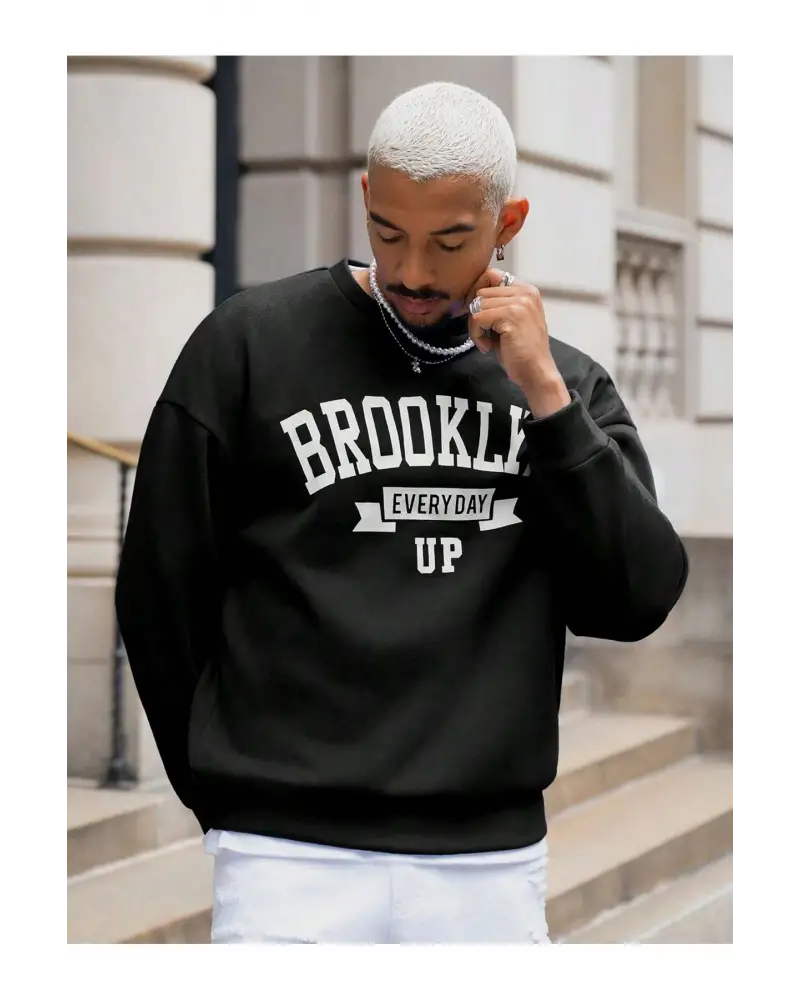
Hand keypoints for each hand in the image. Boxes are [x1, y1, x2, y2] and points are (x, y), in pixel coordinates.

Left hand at [466, 269, 570, 416]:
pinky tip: (487, 347)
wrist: (536, 372)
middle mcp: (525, 291)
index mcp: (526, 290)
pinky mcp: (511, 315)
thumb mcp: (509, 321)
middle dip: (476, 314)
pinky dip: (476, 335)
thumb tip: (468, 299)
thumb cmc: (520, 351)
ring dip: (475, 327)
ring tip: (487, 341)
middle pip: (481, 291)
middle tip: (483, 334)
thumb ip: (496, 305)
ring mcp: (519, 302)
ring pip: (477, 305)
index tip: (475, 313)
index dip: (477, 292)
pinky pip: (478, 318)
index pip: (491, 275)